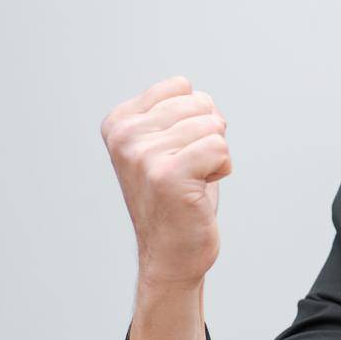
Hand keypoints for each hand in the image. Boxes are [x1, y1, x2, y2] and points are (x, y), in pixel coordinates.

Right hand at [100, 75, 231, 288]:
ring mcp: (143, 156)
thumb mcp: (164, 143)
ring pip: (213, 126)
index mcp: (119, 122)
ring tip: (193, 181)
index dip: (195, 118)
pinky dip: (222, 169)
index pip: (181, 87)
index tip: (178, 150)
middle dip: (209, 135)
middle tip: (189, 169)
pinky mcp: (168, 176)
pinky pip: (220, 147)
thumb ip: (172, 112)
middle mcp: (124, 136)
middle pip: (201, 103)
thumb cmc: (177, 196)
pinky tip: (200, 190)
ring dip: (216, 155)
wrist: (171, 253)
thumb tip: (192, 90)